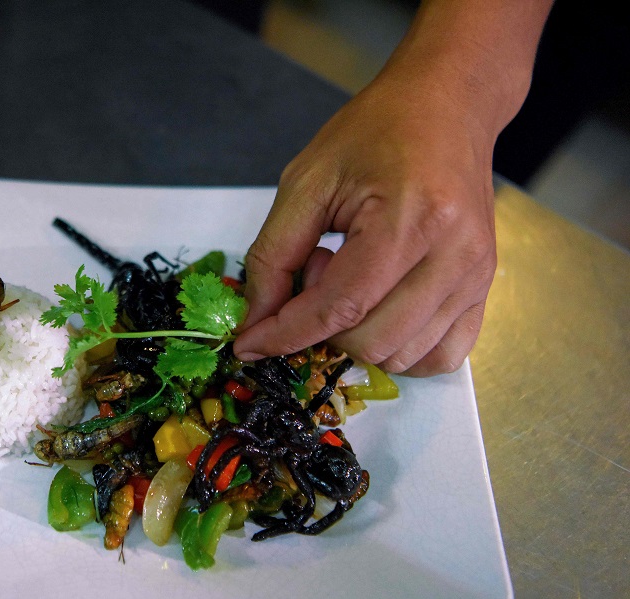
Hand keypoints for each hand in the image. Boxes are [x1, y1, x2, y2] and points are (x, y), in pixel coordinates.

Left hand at [233, 67, 496, 376]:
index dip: (286, 333)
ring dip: (358, 334)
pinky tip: (379, 310)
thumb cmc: (377, 132)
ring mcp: (476, 277)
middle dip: (324, 325)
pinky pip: (441, 356)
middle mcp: (455, 256)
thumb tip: (257, 319)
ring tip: (352, 275)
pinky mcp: (484, 289)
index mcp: (411, 220)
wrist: (446, 106)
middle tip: (320, 266)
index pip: (340, 307)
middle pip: (372, 341)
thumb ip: (274, 254)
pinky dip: (399, 350)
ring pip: (402, 355)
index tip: (249, 345)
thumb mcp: (306, 180)